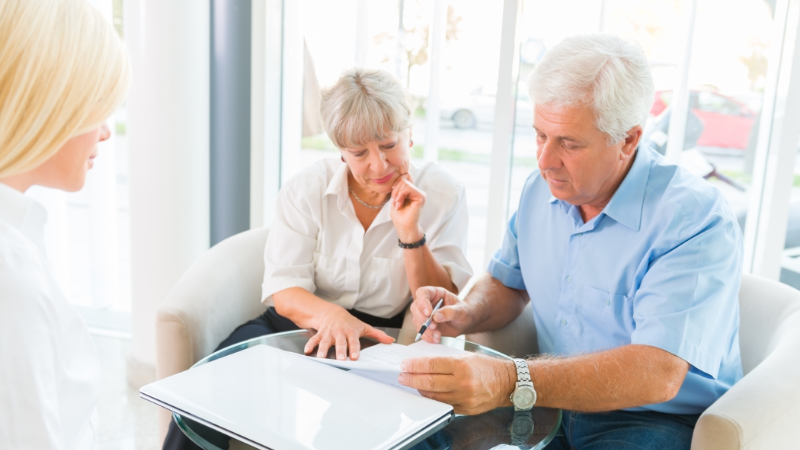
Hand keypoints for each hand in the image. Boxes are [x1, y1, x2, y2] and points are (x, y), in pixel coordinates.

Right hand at [303, 306, 393, 359]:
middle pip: (339, 342)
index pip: (353, 341)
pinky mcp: (320, 334)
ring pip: (325, 341)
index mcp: (351, 332)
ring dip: (323, 349)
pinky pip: (314, 339)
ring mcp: (329, 333)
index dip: (354, 349)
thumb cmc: (349, 322)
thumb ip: (377, 335)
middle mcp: (339, 332)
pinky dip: (310, 345)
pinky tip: (308, 351)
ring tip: (321, 357)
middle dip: (339, 350)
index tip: (354, 357)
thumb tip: (390, 341)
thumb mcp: (363, 327)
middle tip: (340, 359)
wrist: (332, 313)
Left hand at [390, 172, 425, 242]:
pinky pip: (408, 188)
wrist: (403, 226)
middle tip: (395, 202)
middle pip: (404, 178)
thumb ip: (399, 187)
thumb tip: (401, 177)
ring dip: (397, 194)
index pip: (404, 177)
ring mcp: (420, 194)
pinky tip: (400, 204)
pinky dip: (400, 195)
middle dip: (395, 190)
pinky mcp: (421, 197)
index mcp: (411, 191)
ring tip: (398, 204)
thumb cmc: (399, 215)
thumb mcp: (395, 198)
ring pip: (405, 183)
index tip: (394, 197)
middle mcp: (417, 191)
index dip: (396, 184)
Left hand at [398, 353, 515, 414]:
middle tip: (402, 376)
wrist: (507, 383)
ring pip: (434, 396)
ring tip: (412, 384)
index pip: (432, 365)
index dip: (415, 365)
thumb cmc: (487, 367)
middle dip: (412, 379)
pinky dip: (433, 399)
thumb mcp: (466, 357)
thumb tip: (424, 364)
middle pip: (429, 382)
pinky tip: (427, 393)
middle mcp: (463, 383)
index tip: (405, 365)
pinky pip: (443, 405)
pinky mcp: (466, 409)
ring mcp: (464, 398)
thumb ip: (446, 361)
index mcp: (462, 366)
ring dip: (420, 390)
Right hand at [411, 286, 473, 342]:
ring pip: (417, 321)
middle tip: (433, 326)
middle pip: (415, 307)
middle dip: (422, 318)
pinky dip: (427, 337)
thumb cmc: (464, 312)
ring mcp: (425, 315)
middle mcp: (428, 303)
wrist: (465, 323)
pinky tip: (436, 338)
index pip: (423, 293)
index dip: (423, 302)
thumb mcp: (461, 311)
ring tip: (437, 334)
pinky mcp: (426, 326)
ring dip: (425, 330)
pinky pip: (421, 331)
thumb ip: (449, 312)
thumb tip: (436, 316)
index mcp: (436, 293)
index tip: (429, 312)